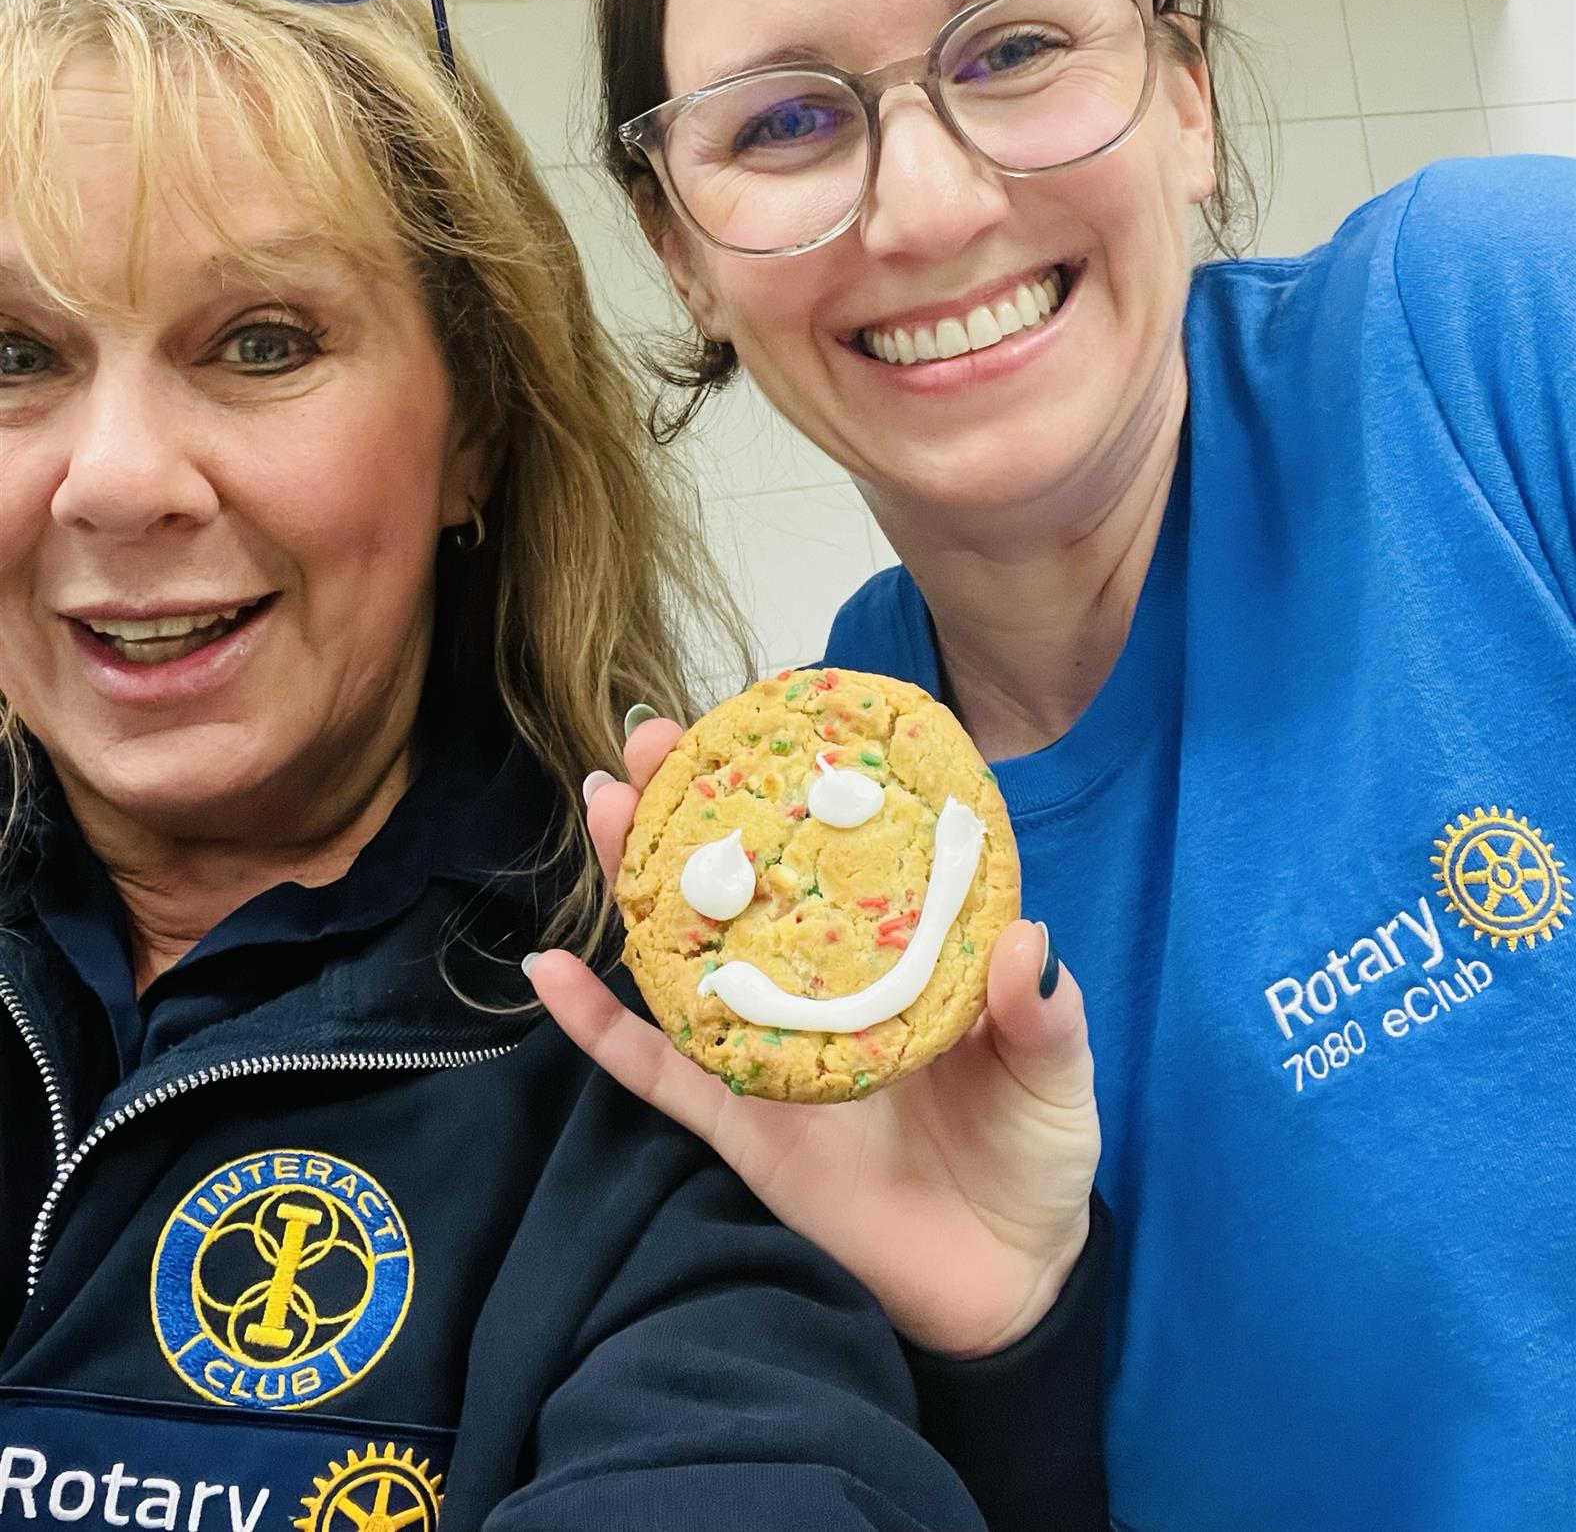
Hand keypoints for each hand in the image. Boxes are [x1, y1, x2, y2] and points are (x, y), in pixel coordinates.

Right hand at [529, 718, 1100, 1357]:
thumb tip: (1026, 944)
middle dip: (696, 808)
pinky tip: (550, 972)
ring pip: (689, 953)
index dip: (799, 788)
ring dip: (638, 881)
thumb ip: (1043, 1018)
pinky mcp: (738, 1125)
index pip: (841, 853)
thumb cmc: (1036, 1158)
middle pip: (748, 883)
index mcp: (899, 954)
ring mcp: (771, 1049)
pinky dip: (598, 1028)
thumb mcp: (1059, 1076)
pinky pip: (656, 1071)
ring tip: (601, 806)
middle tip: (650, 740)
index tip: (761, 720)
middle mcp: (825, 985)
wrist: (1001, 1285)